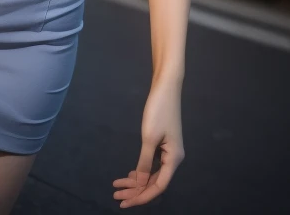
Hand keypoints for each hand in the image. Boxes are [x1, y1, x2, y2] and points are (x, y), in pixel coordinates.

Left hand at [113, 78, 184, 206]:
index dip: (142, 197)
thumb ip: (144, 162)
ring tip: (118, 186)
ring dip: (135, 181)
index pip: (158, 187)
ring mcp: (168, 151)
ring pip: (151, 173)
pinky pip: (151, 163)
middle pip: (154, 182)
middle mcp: (173, 158)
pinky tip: (130, 173)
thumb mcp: (149, 138)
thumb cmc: (159, 111)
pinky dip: (140, 170)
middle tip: (115, 195)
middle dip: (135, 190)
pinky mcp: (163, 143)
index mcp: (174, 159)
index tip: (125, 202)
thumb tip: (140, 184)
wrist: (165, 87)